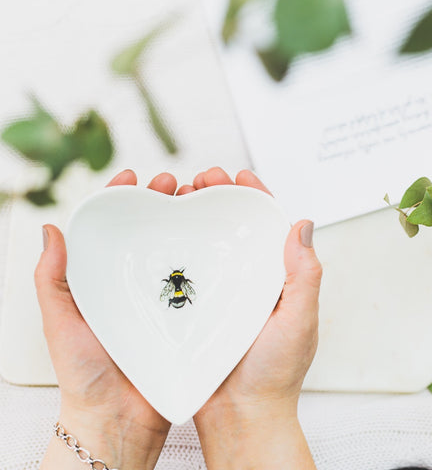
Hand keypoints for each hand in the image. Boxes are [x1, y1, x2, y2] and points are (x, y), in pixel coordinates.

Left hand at [36, 170, 180, 469]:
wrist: (118, 422)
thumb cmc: (86, 376)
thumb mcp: (60, 322)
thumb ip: (51, 280)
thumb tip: (48, 231)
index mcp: (107, 280)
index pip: (115, 229)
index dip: (123, 198)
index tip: (134, 177)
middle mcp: (137, 284)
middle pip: (152, 232)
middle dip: (163, 202)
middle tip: (174, 183)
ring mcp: (164, 298)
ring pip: (178, 251)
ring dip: (188, 223)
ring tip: (197, 201)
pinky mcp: (186, 316)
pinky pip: (199, 283)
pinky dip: (208, 261)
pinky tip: (215, 245)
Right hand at [181, 168, 321, 468]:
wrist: (242, 416)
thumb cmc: (275, 374)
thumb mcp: (299, 321)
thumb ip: (304, 275)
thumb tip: (304, 223)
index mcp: (276, 277)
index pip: (267, 226)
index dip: (255, 196)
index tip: (239, 175)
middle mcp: (248, 280)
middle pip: (233, 228)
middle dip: (219, 198)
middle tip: (202, 179)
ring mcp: (221, 292)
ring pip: (208, 244)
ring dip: (195, 216)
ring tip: (180, 196)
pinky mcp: (198, 307)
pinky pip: (188, 270)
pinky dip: (178, 249)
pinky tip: (165, 235)